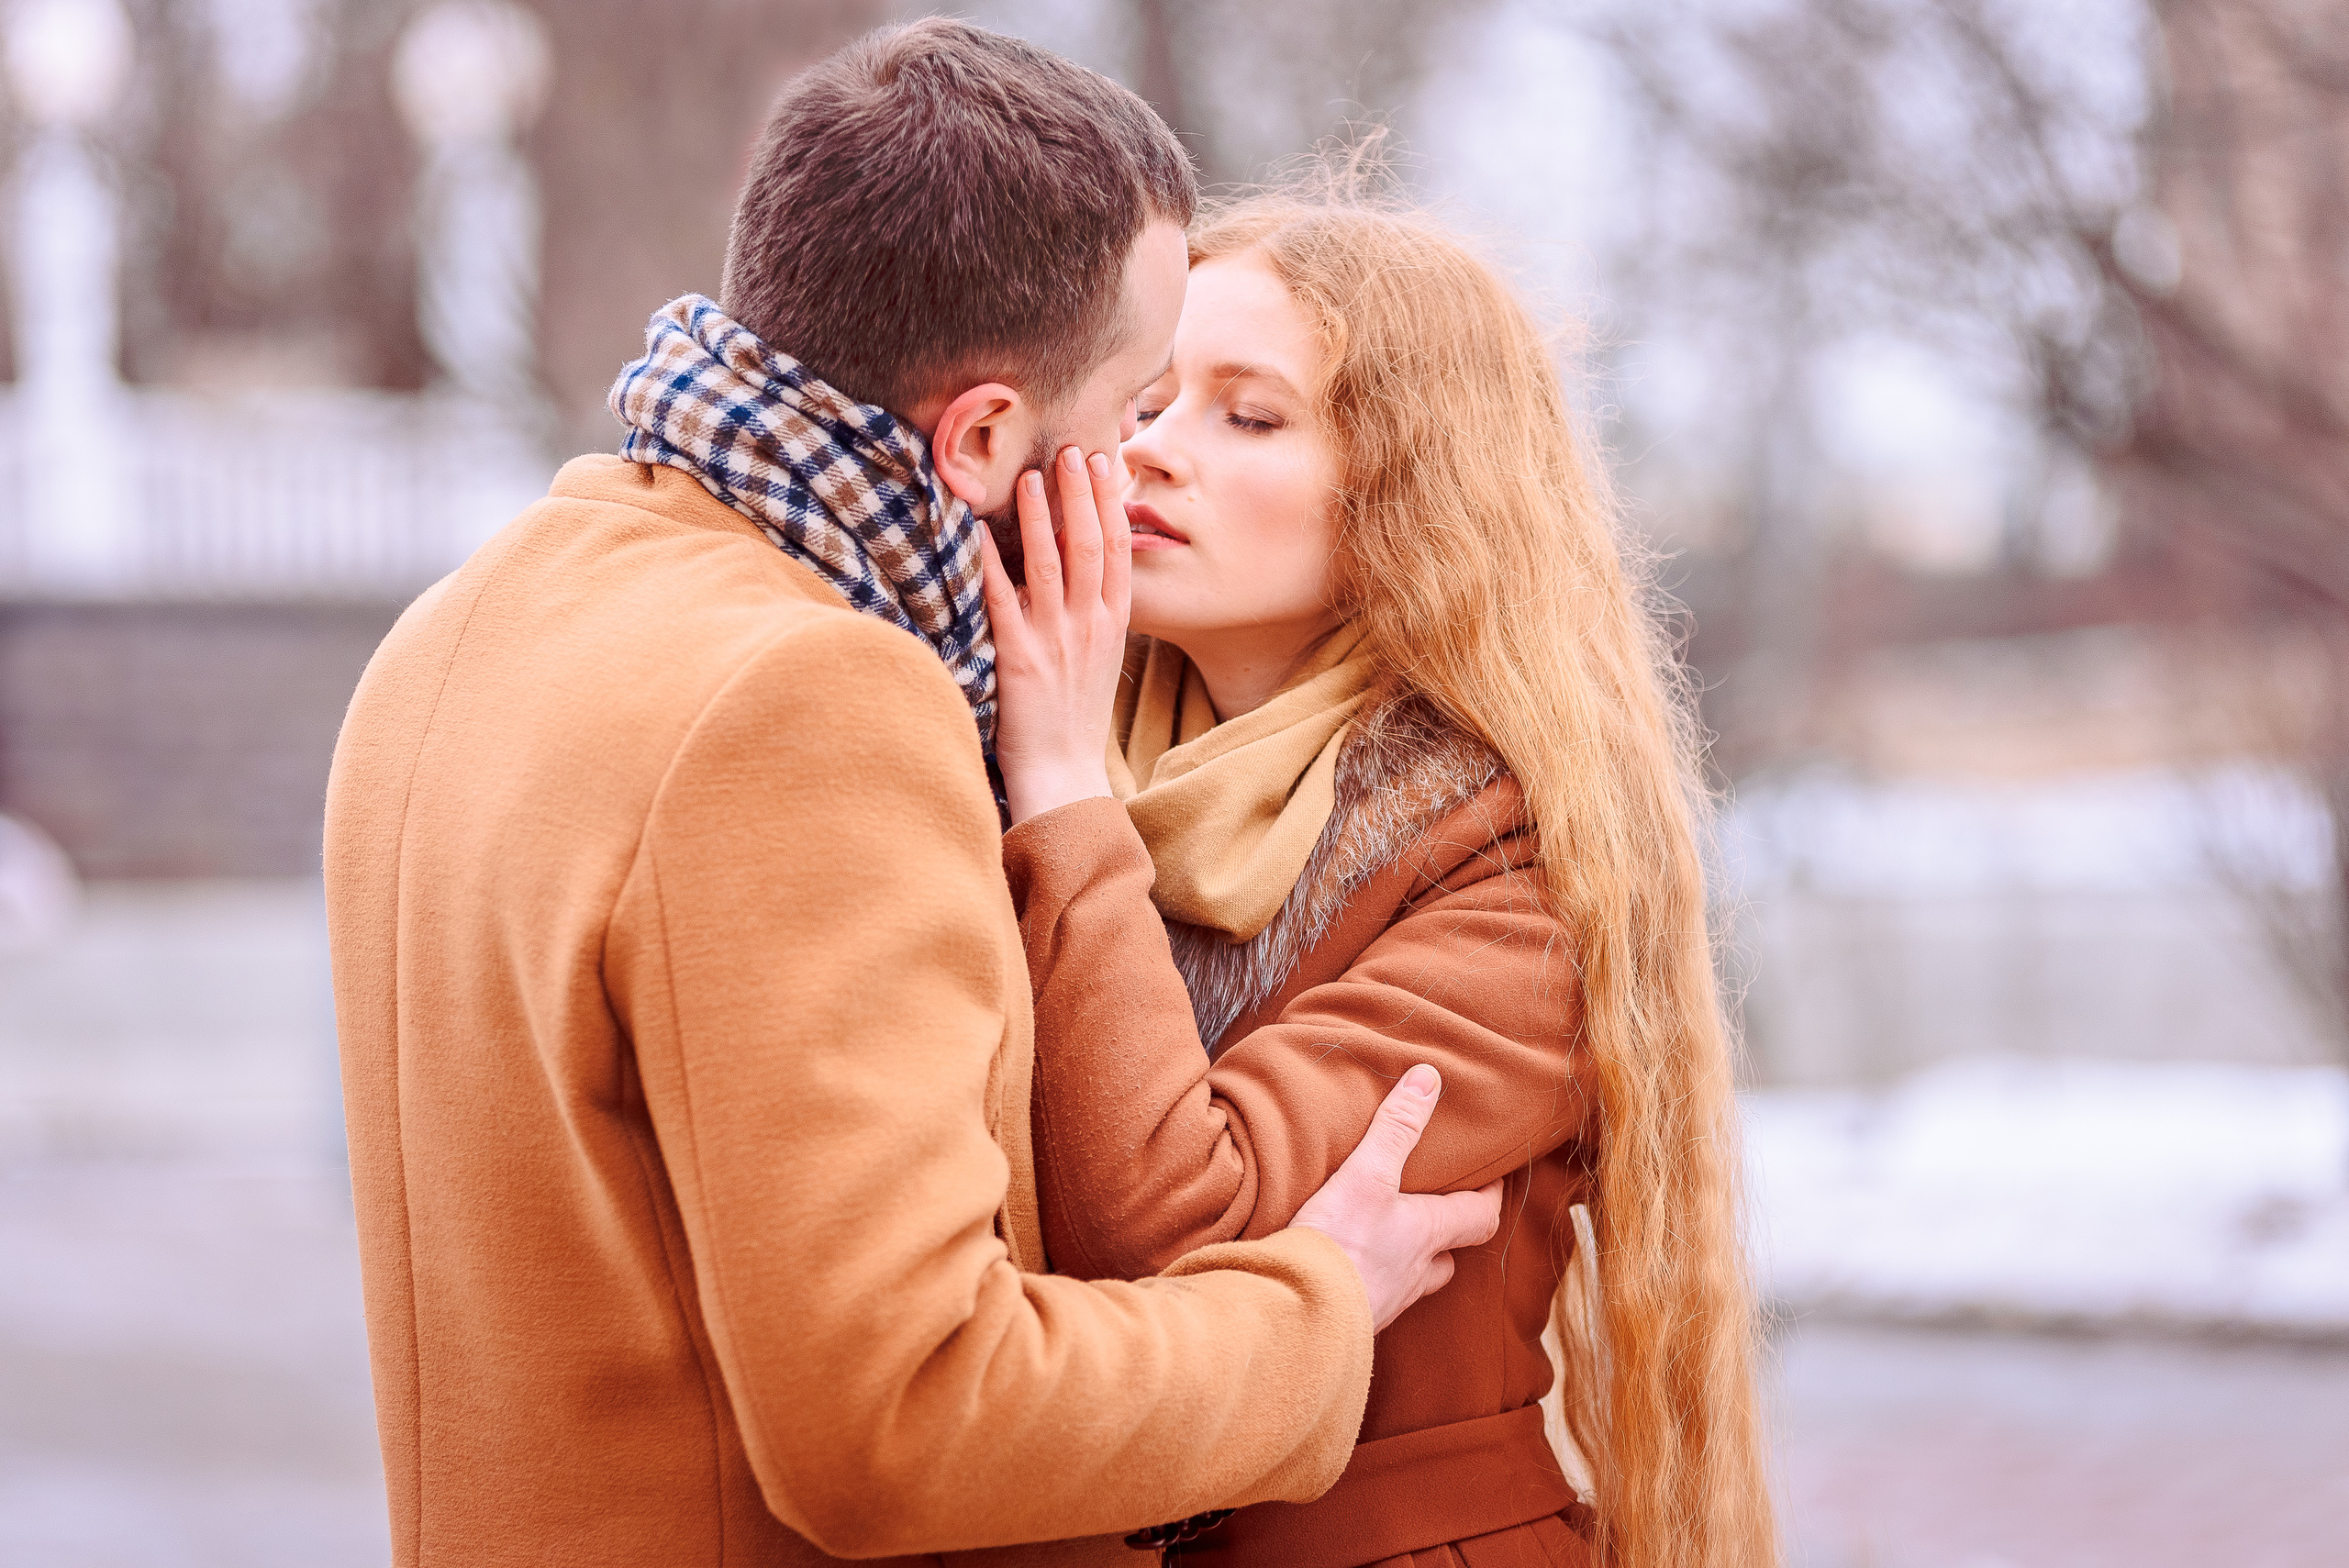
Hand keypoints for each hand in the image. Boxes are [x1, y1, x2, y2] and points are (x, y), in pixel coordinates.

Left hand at [979, 446, 1131, 825]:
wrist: (1064, 775)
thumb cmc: (1075, 719)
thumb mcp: (1099, 660)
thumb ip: (1092, 615)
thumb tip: (1079, 571)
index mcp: (1113, 624)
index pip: (1120, 551)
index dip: (1110, 503)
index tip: (1104, 464)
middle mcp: (1089, 626)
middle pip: (1091, 546)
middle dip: (1081, 495)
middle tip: (1071, 452)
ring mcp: (1055, 640)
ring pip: (1051, 564)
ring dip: (1039, 517)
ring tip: (1031, 478)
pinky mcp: (1019, 659)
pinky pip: (1003, 601)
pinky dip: (990, 565)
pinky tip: (977, 536)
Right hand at [1291, 1066, 1502, 1332]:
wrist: (1299, 1316)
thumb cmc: (1341, 1245)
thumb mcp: (1367, 1175)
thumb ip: (1396, 1128)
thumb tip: (1428, 1078)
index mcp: (1429, 1234)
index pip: (1482, 1216)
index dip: (1490, 1195)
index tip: (1491, 1176)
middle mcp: (1416, 1272)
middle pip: (1450, 1255)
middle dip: (1448, 1233)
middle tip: (1437, 1208)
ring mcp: (1387, 1300)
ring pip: (1414, 1280)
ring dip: (1410, 1260)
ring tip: (1390, 1236)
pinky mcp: (1354, 1318)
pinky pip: (1376, 1297)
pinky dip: (1371, 1280)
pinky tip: (1347, 1268)